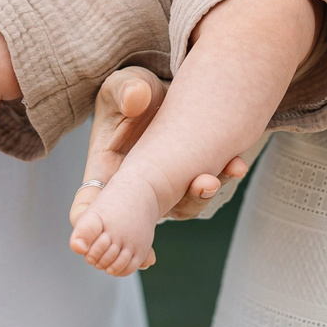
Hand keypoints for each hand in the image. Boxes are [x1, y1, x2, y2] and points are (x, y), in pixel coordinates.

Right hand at [71, 65, 248, 228]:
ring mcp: (166, 186)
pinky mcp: (190, 176)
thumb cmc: (134, 90)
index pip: (89, 208)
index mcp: (106, 170)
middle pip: (148, 219)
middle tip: (203, 183)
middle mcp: (136, 188)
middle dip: (179, 206)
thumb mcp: (124, 85)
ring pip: (184, 205)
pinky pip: (206, 186)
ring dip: (205, 194)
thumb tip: (135, 101)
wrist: (165, 89)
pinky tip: (237, 164)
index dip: (93, 230)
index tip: (112, 242)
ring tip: (221, 172)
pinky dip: (224, 176)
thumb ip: (125, 91)